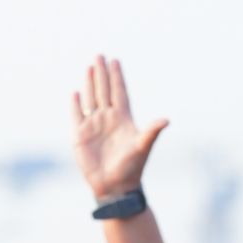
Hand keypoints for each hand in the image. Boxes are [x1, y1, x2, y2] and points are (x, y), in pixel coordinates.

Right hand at [72, 56, 167, 201]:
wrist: (115, 187)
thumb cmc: (131, 168)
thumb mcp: (142, 147)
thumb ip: (152, 131)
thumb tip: (167, 120)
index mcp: (123, 118)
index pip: (119, 92)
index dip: (117, 77)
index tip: (116, 60)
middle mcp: (108, 119)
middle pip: (104, 90)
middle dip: (102, 73)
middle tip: (100, 55)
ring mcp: (93, 126)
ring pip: (91, 99)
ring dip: (90, 83)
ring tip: (90, 67)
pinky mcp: (80, 136)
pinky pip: (76, 116)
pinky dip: (75, 105)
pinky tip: (76, 93)